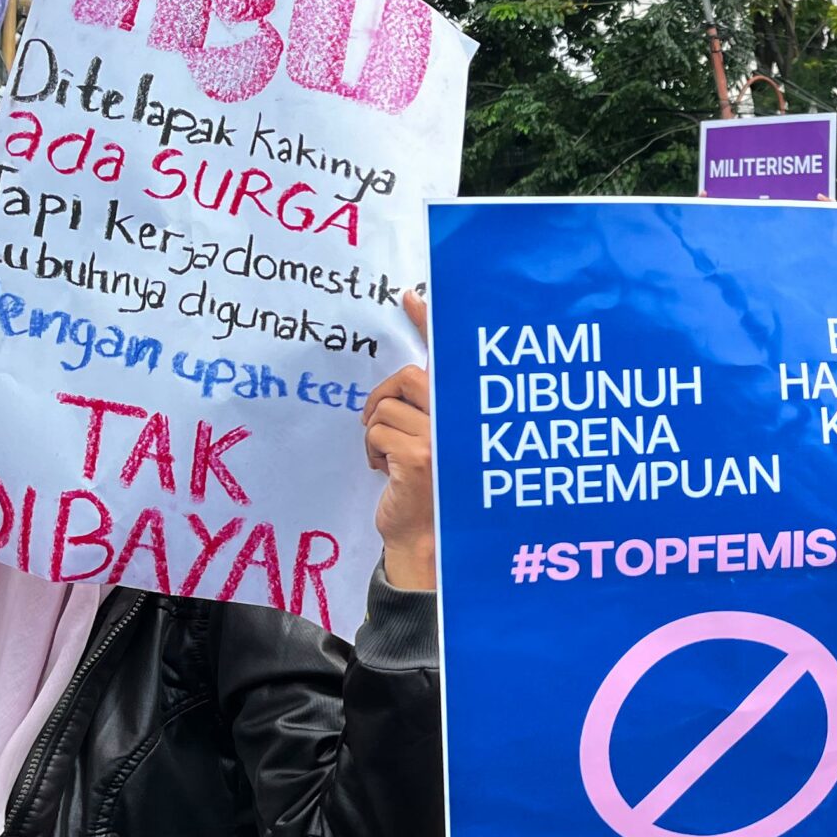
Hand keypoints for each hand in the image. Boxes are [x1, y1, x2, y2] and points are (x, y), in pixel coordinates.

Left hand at [363, 289, 435, 590]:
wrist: (432, 541)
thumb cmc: (433, 491)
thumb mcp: (434, 442)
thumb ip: (425, 408)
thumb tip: (398, 382)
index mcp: (465, 411)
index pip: (448, 356)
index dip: (431, 321)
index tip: (411, 295)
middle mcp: (461, 420)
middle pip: (409, 377)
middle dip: (384, 398)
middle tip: (378, 423)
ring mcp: (443, 438)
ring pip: (387, 408)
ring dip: (376, 432)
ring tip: (388, 458)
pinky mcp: (419, 457)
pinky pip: (376, 433)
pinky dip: (371, 452)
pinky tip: (386, 473)